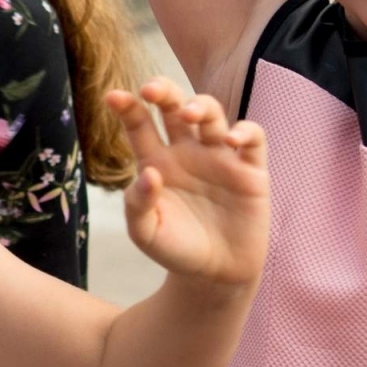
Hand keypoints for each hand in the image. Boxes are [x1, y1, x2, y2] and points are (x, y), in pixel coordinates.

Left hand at [107, 78, 268, 288]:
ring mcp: (219, 157)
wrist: (213, 277)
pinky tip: (231, 139)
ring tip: (190, 113)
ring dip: (201, 105)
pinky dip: (245, 131)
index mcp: (156, 161)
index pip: (140, 124)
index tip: (113, 97)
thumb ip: (138, 204)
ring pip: (212, 114)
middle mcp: (186, 152)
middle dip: (164, 90)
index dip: (128, 107)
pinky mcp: (250, 171)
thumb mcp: (145, 233)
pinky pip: (253, 138)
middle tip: (151, 90)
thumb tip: (148, 173)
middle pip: (175, 106)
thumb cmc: (174, 250)